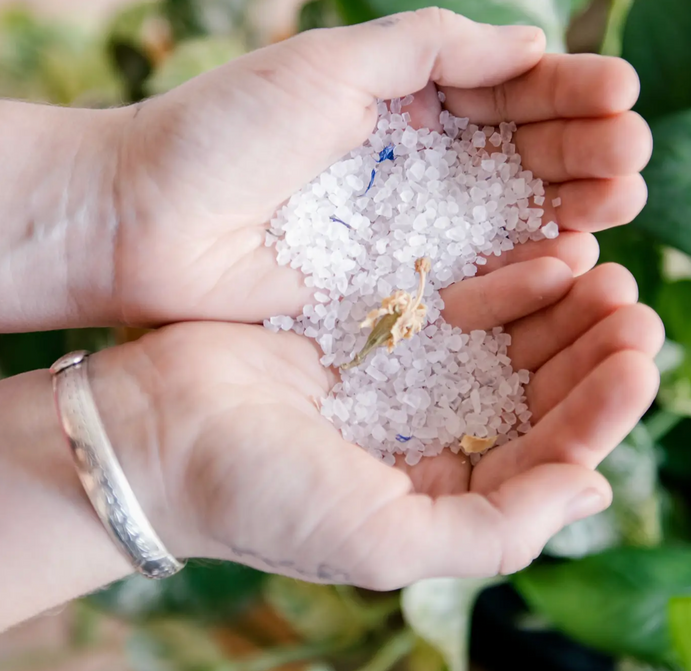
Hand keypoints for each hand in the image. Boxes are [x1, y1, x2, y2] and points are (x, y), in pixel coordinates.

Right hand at [93, 258, 661, 587]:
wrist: (160, 432)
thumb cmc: (261, 497)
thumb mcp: (382, 541)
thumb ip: (493, 531)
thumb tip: (591, 493)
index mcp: (441, 491)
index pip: (547, 451)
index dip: (598, 409)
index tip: (637, 359)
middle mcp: (431, 433)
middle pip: (534, 390)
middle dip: (586, 348)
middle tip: (625, 301)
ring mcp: (403, 375)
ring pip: (504, 339)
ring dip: (554, 306)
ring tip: (593, 267)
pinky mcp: (372, 326)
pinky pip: (454, 299)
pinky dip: (500, 280)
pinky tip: (535, 256)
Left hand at [109, 9, 650, 325]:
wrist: (151, 222)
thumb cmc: (227, 132)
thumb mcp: (333, 63)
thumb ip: (431, 49)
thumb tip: (532, 46)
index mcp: (398, 103)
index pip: (502, 93)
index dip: (565, 95)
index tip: (620, 97)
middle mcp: (409, 167)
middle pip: (516, 155)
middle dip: (580, 151)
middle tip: (628, 157)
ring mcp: (402, 232)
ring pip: (504, 217)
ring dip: (566, 206)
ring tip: (617, 200)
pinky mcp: (387, 290)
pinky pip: (468, 277)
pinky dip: (519, 266)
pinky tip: (563, 254)